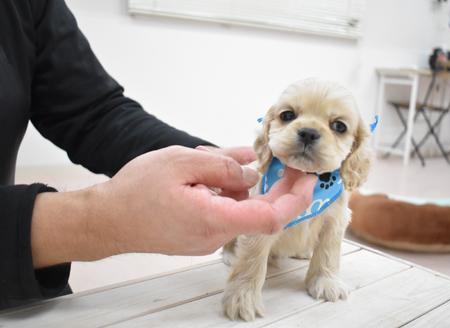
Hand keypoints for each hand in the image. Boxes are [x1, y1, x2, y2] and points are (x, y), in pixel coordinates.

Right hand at [31, 146, 315, 267]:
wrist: (106, 221)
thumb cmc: (136, 192)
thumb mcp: (181, 163)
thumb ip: (221, 166)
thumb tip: (251, 170)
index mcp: (214, 219)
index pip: (270, 217)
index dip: (295, 199)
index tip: (308, 179)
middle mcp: (215, 235)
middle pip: (260, 212)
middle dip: (277, 187)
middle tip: (286, 162)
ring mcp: (207, 237)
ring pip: (238, 207)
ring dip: (239, 182)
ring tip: (215, 157)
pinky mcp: (198, 233)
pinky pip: (223, 211)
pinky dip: (225, 191)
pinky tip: (209, 172)